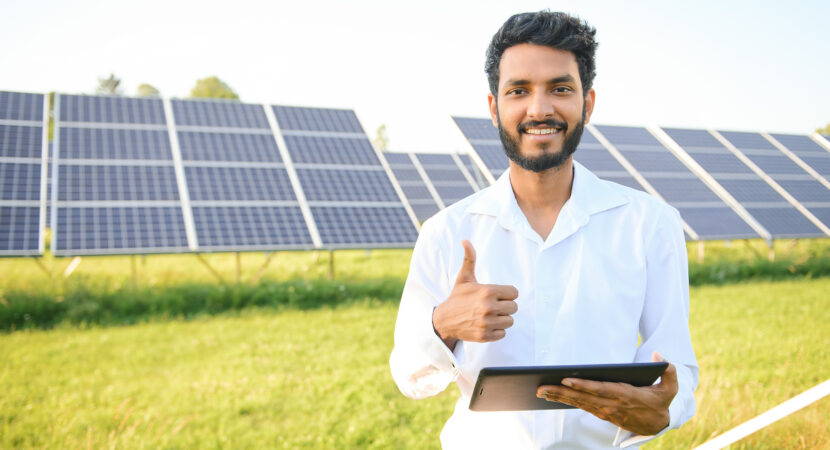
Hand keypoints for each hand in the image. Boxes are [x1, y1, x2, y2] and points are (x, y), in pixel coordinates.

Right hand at [432, 240, 518, 349]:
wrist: (444, 320)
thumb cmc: (458, 297)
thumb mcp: (464, 278)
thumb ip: (470, 259)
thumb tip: (465, 240)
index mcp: (487, 291)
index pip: (514, 293)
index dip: (507, 294)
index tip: (497, 295)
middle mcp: (488, 307)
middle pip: (514, 307)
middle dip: (505, 306)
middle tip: (493, 305)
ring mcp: (487, 323)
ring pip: (510, 321)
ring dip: (502, 318)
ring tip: (490, 315)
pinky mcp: (485, 336)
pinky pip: (503, 333)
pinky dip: (497, 330)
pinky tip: (486, 324)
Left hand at [536, 352, 677, 435]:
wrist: (657, 425)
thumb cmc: (660, 402)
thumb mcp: (670, 388)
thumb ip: (668, 371)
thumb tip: (658, 355)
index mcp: (625, 395)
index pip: (599, 389)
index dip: (582, 385)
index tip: (566, 379)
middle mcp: (611, 404)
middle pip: (583, 397)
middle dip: (561, 392)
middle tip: (541, 387)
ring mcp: (605, 410)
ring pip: (578, 403)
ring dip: (559, 397)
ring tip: (540, 391)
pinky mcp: (601, 413)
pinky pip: (580, 406)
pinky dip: (565, 401)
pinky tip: (550, 396)